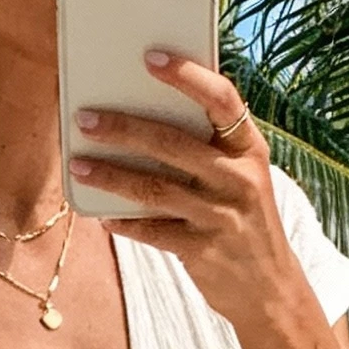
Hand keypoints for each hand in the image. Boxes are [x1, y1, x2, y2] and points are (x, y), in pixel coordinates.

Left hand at [70, 53, 301, 335]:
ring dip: (111, 176)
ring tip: (79, 165)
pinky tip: (102, 215)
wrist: (270, 290)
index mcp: (250, 149)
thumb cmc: (246, 222)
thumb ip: (210, 149)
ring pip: (154, 188)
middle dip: (123, 128)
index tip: (150, 58)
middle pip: (172, 143)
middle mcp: (237, 178)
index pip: (221, 99)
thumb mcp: (244, 178)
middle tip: (85, 119)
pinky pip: (152, 231)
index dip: (186, 76)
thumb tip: (146, 117)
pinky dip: (125, 222)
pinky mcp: (201, 251)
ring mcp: (219, 216)